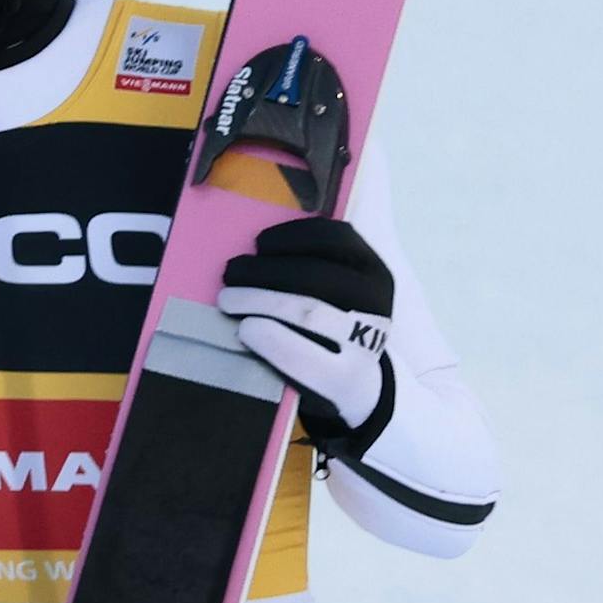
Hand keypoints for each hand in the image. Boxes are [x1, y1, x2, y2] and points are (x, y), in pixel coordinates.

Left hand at [218, 217, 394, 453]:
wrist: (361, 387)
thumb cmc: (333, 323)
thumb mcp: (338, 286)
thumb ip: (315, 255)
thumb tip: (269, 216)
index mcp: (373, 271)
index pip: (336, 237)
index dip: (292, 235)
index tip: (259, 242)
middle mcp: (375, 304)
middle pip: (313, 275)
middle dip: (263, 271)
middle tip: (230, 272)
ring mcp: (364, 343)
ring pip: (305, 311)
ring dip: (256, 300)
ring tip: (227, 299)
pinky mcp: (343, 378)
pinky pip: (301, 355)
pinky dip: (269, 338)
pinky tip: (246, 330)